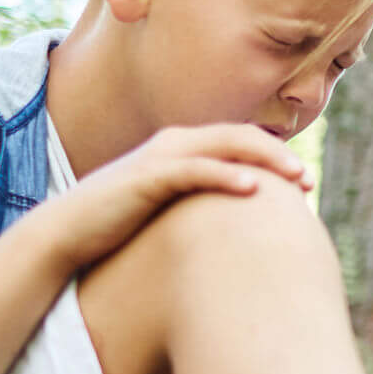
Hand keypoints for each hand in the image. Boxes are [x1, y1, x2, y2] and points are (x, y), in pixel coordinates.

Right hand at [39, 123, 311, 270]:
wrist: (63, 235)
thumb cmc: (117, 228)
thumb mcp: (167, 214)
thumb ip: (198, 209)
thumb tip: (235, 231)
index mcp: (182, 150)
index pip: (240, 143)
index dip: (276, 157)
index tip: (305, 183)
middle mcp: (175, 145)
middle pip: (241, 138)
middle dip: (280, 156)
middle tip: (309, 181)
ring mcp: (161, 158)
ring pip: (225, 146)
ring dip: (266, 159)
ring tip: (297, 178)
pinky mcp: (146, 178)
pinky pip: (195, 170)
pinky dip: (226, 174)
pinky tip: (253, 188)